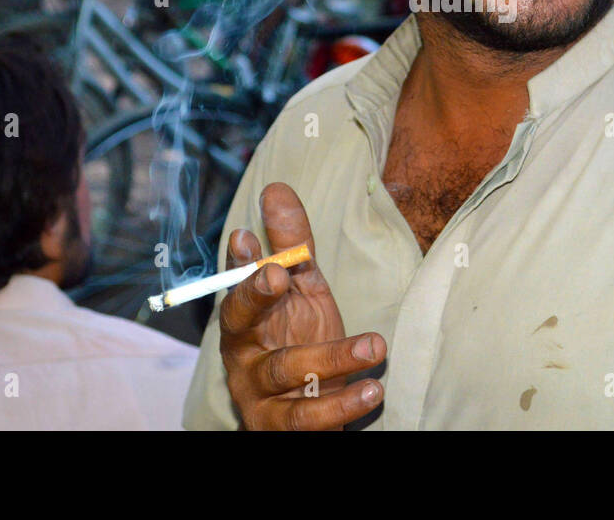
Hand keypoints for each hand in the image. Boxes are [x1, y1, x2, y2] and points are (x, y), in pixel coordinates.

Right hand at [219, 182, 386, 429]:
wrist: (307, 413)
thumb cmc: (300, 343)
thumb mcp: (303, 293)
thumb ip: (293, 247)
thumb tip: (278, 188)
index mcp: (246, 316)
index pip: (237, 283)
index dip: (241, 263)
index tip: (247, 236)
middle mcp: (242, 352)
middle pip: (240, 323)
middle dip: (254, 295)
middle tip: (278, 272)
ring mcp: (257, 392)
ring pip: (284, 371)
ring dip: (332, 357)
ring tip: (376, 346)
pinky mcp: (277, 426)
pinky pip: (306, 418)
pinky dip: (340, 406)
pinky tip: (373, 390)